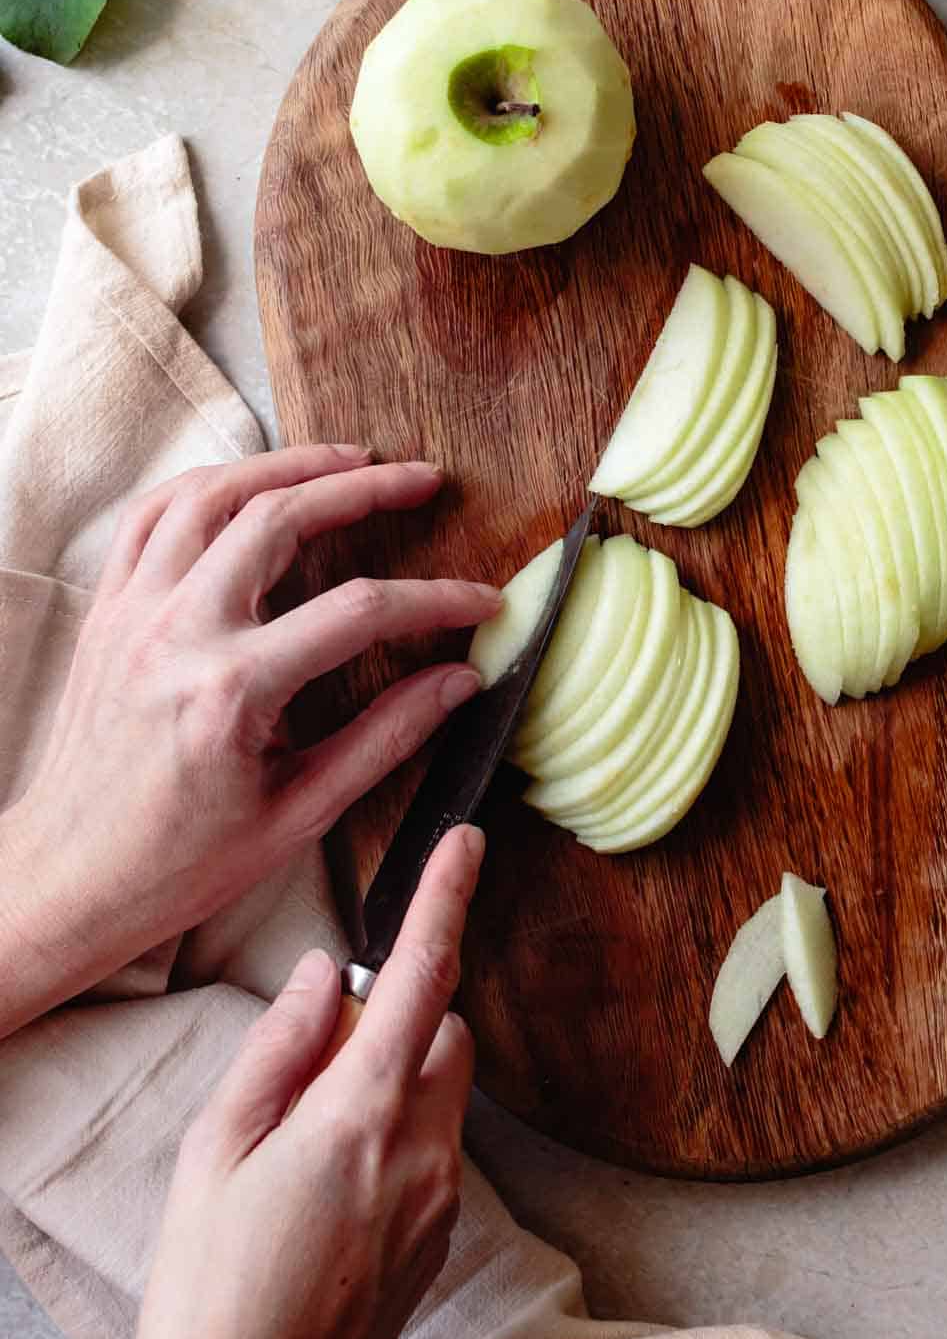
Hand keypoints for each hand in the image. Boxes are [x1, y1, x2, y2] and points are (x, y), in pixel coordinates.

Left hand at [0, 444, 497, 1034]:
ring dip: (285, 466)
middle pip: (279, 519)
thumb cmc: (182, 864)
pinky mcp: (107, 612)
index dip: (436, 600)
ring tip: (347, 459)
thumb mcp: (300, 815)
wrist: (70, 879)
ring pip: (210, 497)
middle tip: (421, 478)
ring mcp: (134, 614)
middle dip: (362, 488)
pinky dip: (205, 485)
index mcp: (232, 692)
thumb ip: (387, 737)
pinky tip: (251, 483)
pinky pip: (151, 516)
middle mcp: (178, 634)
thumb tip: (462, 681)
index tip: (484, 601)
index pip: (360, 612)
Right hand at [130, 825, 481, 1338]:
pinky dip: (396, 1138)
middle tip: (314, 1067)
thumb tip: (329, 975)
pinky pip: (434, 1152)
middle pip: (446, 1034)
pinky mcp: (438, 1241)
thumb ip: (278, 1047)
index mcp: (361, 1115)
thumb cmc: (209, 1287)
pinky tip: (326, 1191)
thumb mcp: (213, 1150)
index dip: (447, 899)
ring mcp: (439, 1201)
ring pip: (442, 1094)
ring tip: (307, 1145)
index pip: (424, 976)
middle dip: (400, 1020)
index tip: (467, 844)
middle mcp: (422, 1151)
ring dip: (395, 1082)